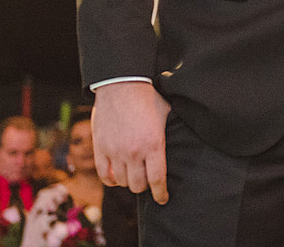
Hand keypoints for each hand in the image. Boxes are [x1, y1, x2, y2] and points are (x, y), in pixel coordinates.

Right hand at [92, 81, 170, 203]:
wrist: (121, 84)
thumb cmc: (147, 97)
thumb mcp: (166, 114)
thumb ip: (170, 133)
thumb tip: (183, 141)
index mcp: (154, 145)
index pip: (157, 180)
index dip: (161, 194)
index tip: (163, 199)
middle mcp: (134, 152)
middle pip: (138, 185)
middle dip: (145, 186)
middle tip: (147, 181)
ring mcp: (115, 152)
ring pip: (122, 182)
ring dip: (129, 181)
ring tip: (133, 174)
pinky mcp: (100, 148)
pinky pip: (104, 175)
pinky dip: (111, 180)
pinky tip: (116, 177)